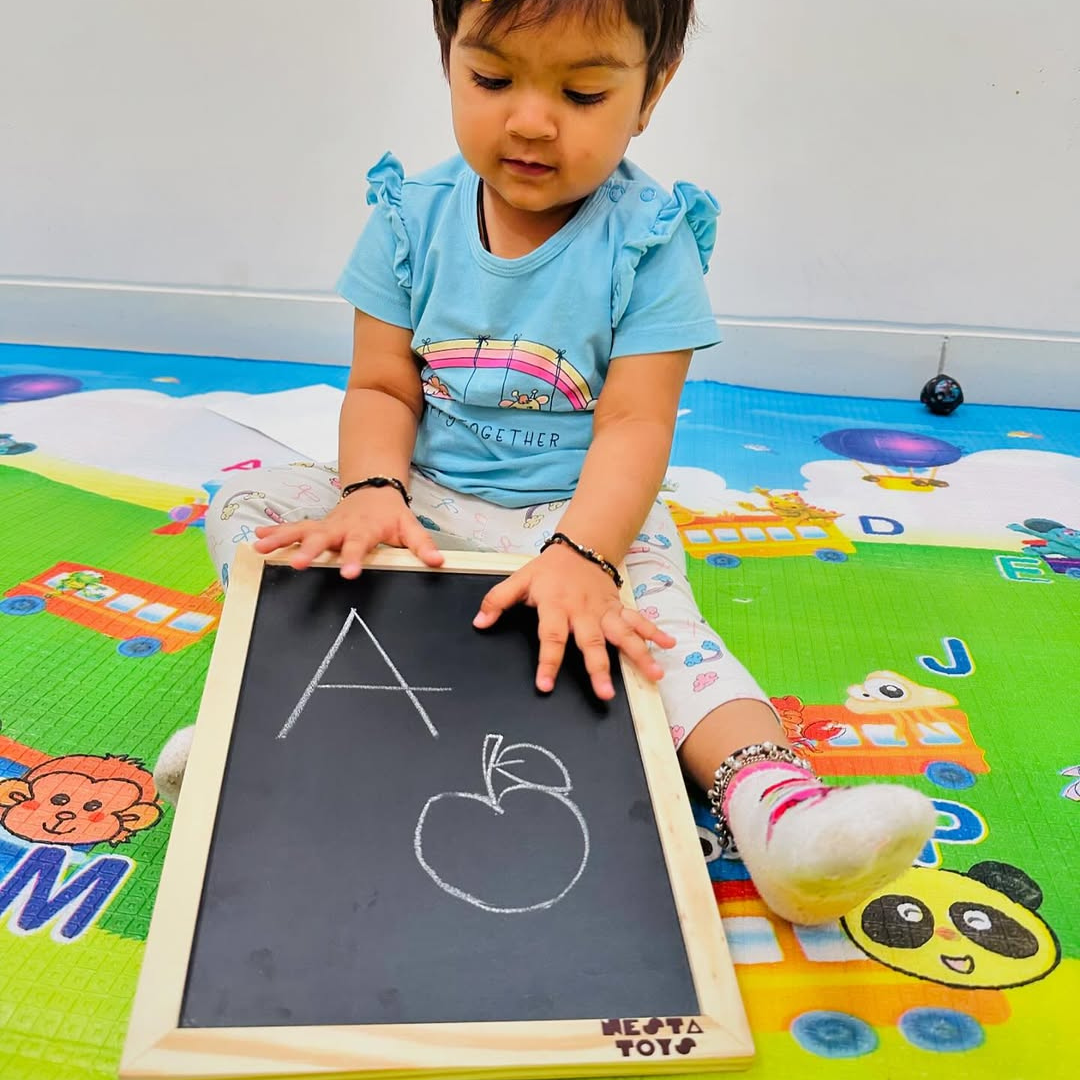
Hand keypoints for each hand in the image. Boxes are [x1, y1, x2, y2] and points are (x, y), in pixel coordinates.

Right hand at [252, 487, 443, 577]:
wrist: (375, 489)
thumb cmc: (391, 514)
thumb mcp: (410, 526)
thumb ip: (422, 545)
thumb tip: (439, 562)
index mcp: (364, 529)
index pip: (359, 545)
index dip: (353, 558)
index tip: (348, 573)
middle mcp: (341, 527)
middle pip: (323, 538)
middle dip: (310, 550)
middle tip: (299, 564)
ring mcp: (325, 525)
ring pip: (301, 530)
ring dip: (282, 539)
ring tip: (261, 547)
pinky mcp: (315, 525)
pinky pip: (293, 528)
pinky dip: (275, 532)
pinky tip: (256, 538)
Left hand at [472, 543, 674, 699]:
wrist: (580, 547)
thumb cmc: (548, 570)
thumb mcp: (519, 580)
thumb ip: (497, 600)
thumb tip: (478, 622)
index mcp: (556, 607)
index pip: (551, 638)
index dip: (548, 662)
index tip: (545, 685)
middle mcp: (583, 612)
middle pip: (592, 642)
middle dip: (599, 668)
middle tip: (606, 693)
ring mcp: (604, 611)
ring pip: (623, 634)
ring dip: (639, 654)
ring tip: (653, 674)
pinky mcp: (618, 608)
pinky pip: (638, 621)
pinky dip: (654, 632)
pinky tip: (668, 647)